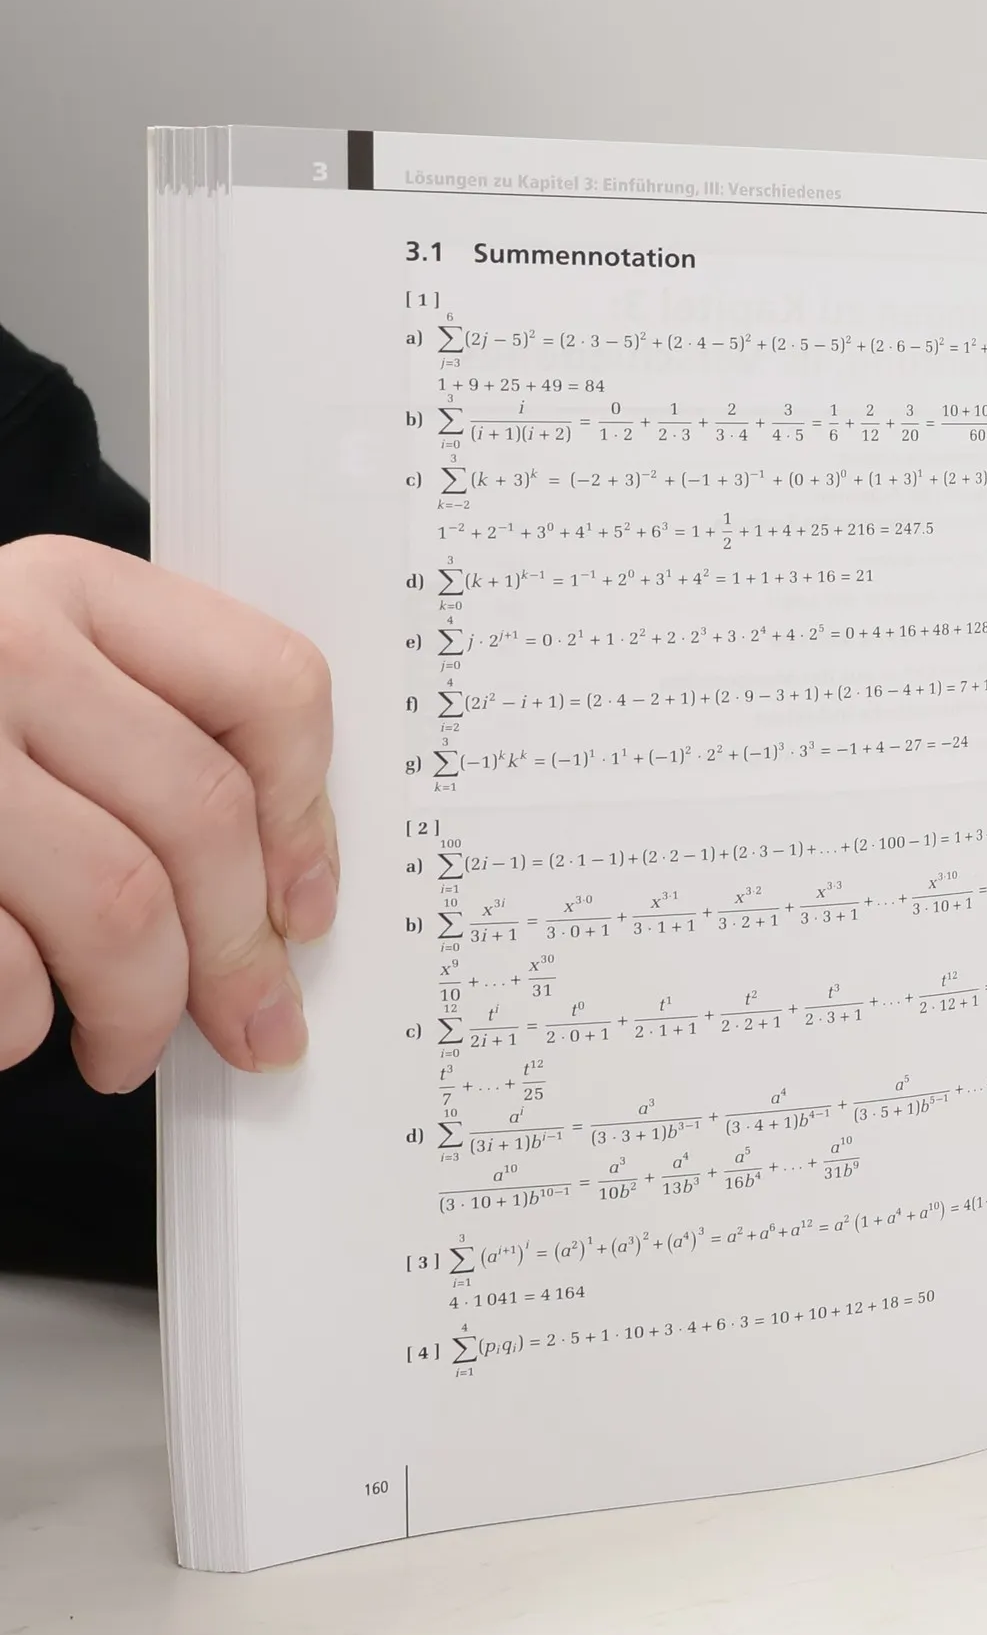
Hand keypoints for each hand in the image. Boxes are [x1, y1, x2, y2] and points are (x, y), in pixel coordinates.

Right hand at [0, 535, 334, 1090]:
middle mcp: (2, 643)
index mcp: (72, 587)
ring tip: (124, 1047)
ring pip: (120, 903)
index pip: (271, 685)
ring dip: (143, 1008)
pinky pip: (4, 968)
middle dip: (241, 954)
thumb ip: (146, 738)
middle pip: (205, 818)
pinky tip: (17, 1027)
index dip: (308, 820)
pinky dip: (22, 1023)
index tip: (305, 911)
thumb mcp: (36, 681)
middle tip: (253, 1026)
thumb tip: (283, 899)